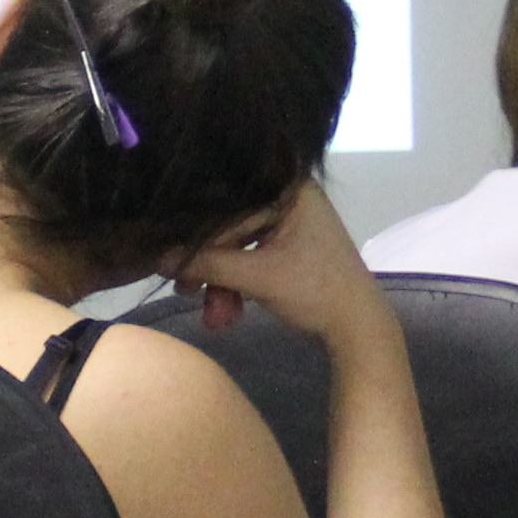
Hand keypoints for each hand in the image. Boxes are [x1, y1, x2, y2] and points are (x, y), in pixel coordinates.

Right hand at [170, 183, 386, 344]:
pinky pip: (252, 258)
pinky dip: (239, 284)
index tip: (172, 263)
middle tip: (185, 291)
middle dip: (211, 267)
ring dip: (223, 283)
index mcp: (291, 189)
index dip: (200, 238)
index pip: (230, 207)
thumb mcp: (258, 278)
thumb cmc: (315, 291)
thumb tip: (158, 258)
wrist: (359, 328)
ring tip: (214, 317)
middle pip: (232, 227)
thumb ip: (207, 265)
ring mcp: (290, 223)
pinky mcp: (289, 247)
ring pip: (239, 248)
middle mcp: (290, 197)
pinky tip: (227, 313)